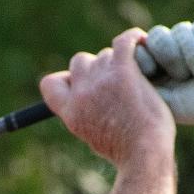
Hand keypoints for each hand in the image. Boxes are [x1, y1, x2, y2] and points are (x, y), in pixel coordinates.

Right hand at [40, 29, 174, 165]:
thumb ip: (84, 114)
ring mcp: (101, 81)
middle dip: (96, 67)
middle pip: (80, 61)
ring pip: (105, 54)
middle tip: (116, 80)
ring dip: (119, 61)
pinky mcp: (123, 72)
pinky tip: (141, 41)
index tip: (82, 84)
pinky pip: (124, 42)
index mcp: (69, 112)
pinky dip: (133, 39)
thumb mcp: (91, 135)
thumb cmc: (125, 150)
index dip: (66, 78)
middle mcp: (81, 94)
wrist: (143, 154)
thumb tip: (87, 102)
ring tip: (137, 76)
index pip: (49, 83)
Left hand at [136, 17, 193, 137]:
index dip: (146, 57)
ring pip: (181, 30)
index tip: (155, 74)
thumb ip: (141, 84)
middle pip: (158, 36)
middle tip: (183, 77)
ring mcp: (189, 39)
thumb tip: (122, 68)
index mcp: (153, 65)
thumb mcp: (163, 101)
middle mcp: (169, 49)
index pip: (138, 47)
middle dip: (172, 57)